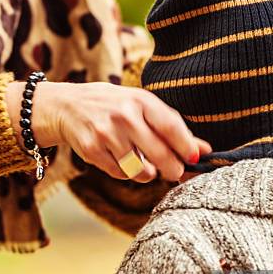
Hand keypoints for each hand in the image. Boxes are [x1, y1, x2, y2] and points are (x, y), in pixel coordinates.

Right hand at [6, 81, 210, 182]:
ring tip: (145, 166)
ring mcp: (106, 134)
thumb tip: (204, 149)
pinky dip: (126, 173)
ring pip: (139, 169)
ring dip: (147, 173)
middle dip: (172, 168)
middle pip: (158, 153)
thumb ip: (171, 127)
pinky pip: (120, 174)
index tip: (195, 158)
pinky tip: (122, 161)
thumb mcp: (141, 107)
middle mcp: (123, 116)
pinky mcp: (92, 150)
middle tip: (175, 172)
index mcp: (140, 100)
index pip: (170, 127)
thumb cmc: (114, 106)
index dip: (186, 146)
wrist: (68, 106)